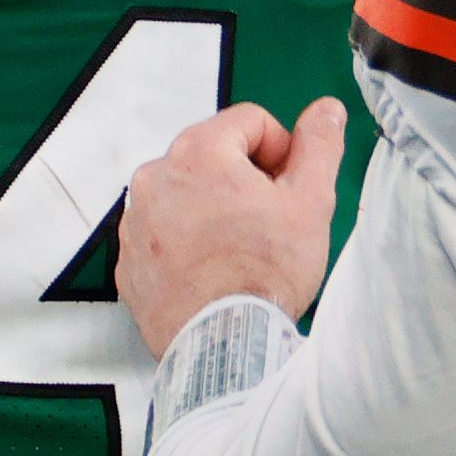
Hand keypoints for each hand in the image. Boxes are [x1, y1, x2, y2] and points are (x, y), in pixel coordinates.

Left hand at [118, 97, 350, 356]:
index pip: (249, 121)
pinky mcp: (129, 261)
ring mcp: (136, 221)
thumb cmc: (265, 273)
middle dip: (245, 179)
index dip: (282, 150)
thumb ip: (319, 145)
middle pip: (213, 156)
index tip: (290, 188)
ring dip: (214, 210)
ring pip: (187, 195)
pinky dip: (187, 243)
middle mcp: (155, 178)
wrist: (223, 345)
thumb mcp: (310, 202)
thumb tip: (326, 110)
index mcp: (198, 152)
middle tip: (270, 222)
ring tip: (241, 250)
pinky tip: (214, 271)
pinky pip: (163, 233)